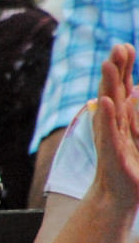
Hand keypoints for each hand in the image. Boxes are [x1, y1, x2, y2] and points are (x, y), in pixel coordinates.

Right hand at [92, 43, 138, 207]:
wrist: (119, 196)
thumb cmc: (132, 167)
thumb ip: (136, 116)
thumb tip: (135, 91)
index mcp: (121, 117)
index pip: (121, 87)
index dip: (123, 67)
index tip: (124, 46)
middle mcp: (112, 123)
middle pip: (113, 90)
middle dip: (115, 68)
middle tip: (118, 46)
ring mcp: (110, 136)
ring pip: (108, 105)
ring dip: (108, 84)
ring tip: (107, 64)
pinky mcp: (111, 152)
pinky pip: (109, 131)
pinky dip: (107, 116)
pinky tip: (106, 101)